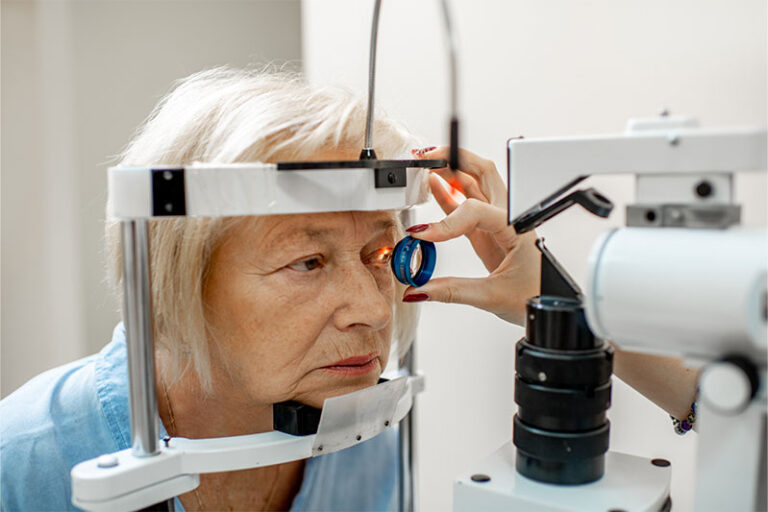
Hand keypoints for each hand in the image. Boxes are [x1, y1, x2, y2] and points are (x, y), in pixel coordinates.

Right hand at [403, 146, 540, 325]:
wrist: (548, 304)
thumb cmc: (535, 294)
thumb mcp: (493, 296)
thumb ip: (453, 291)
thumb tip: (422, 289)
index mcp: (516, 228)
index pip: (476, 211)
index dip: (447, 221)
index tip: (424, 235)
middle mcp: (508, 217)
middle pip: (482, 172)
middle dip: (454, 159)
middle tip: (428, 157)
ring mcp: (497, 221)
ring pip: (474, 183)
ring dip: (450, 171)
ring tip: (426, 165)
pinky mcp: (487, 232)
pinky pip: (466, 205)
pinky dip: (449, 194)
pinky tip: (433, 186)